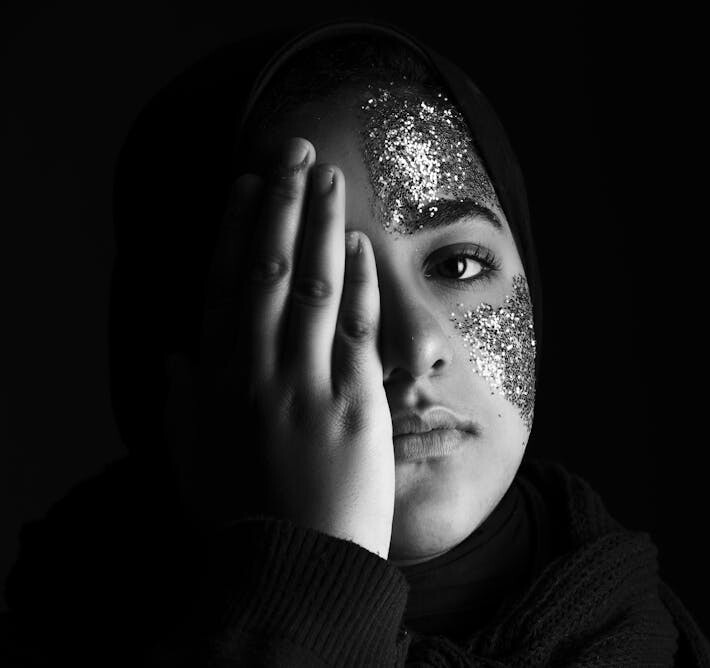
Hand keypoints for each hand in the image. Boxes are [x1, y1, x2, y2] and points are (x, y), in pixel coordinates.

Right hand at [164, 137, 394, 558]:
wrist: (293, 573)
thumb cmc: (240, 520)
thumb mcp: (190, 464)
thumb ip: (178, 406)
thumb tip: (173, 356)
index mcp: (216, 380)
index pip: (221, 283)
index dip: (234, 226)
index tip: (245, 182)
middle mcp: (258, 370)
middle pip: (267, 269)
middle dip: (280, 204)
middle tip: (293, 150)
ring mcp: (308, 383)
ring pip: (314, 285)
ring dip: (321, 223)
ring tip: (328, 174)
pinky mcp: (357, 404)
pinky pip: (358, 329)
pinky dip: (361, 281)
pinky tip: (362, 241)